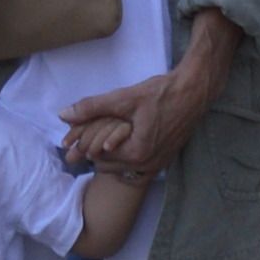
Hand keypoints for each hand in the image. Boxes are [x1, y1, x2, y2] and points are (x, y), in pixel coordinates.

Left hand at [58, 61, 211, 182]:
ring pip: (121, 167)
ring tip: (103, 135)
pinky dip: (124, 155)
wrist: (195, 91)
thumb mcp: (123, 98)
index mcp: (137, 154)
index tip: (76, 133)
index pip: (96, 157)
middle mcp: (148, 165)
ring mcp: (158, 164)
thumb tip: (64, 115)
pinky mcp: (165, 159)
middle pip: (107, 166)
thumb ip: (92, 107)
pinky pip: (136, 165)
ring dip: (109, 155)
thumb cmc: (162, 93)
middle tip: (87, 133)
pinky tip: (121, 139)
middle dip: (94, 151)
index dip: (83, 144)